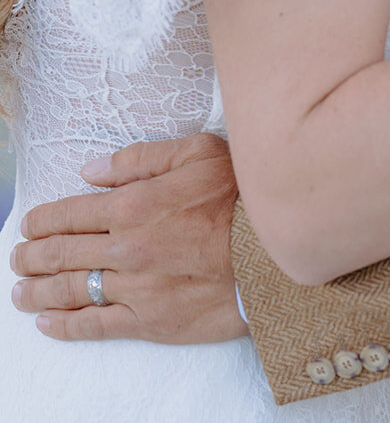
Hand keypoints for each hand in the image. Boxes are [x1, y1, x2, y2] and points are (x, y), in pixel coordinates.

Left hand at [10, 133, 242, 343]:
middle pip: (62, 254)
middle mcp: (125, 247)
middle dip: (32, 256)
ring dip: (37, 291)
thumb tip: (92, 171)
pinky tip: (47, 323)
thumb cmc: (242, 196)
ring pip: (70, 292)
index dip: (43, 220)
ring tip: (19, 292)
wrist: (274, 252)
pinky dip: (66, 326)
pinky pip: (96, 326)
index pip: (70, 213)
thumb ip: (140, 159)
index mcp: (133, 203)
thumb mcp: (197, 153)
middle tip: (18, 257)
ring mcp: (135, 287)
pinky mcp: (149, 320)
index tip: (30, 225)